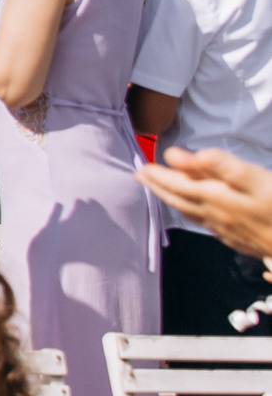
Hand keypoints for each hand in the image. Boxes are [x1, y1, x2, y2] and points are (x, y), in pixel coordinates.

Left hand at [140, 147, 271, 257]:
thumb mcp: (255, 180)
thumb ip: (219, 166)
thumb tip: (178, 155)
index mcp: (216, 199)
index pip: (177, 185)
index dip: (158, 175)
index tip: (141, 166)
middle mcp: (216, 216)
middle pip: (179, 201)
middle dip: (158, 187)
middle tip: (141, 176)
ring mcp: (228, 230)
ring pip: (191, 214)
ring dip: (173, 201)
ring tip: (161, 193)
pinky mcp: (240, 240)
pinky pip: (208, 226)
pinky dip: (194, 216)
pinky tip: (197, 215)